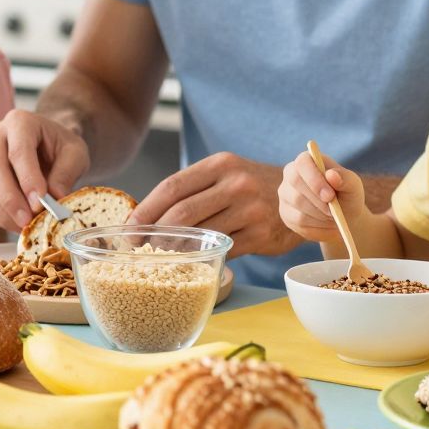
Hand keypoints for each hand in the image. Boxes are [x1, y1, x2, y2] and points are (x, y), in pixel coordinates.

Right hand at [0, 109, 89, 231]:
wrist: (46, 145)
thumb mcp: (75, 154)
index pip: (19, 151)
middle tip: (28, 221)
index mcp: (20, 122)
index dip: (28, 178)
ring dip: (3, 212)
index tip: (40, 202)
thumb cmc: (60, 147)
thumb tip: (54, 198)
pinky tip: (16, 224)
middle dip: (11, 200)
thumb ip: (66, 173)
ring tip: (25, 226)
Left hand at [133, 152, 298, 258]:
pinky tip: (190, 263)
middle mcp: (236, 184)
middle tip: (139, 249)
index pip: (172, 187)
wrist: (300, 196)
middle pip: (182, 212)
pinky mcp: (261, 234)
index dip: (145, 210)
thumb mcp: (224, 174)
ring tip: (158, 258)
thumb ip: (191, 189)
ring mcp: (250, 209)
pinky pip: (222, 250)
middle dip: (155, 233)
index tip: (128, 228)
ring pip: (200, 234)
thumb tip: (143, 217)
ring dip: (175, 249)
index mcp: (220, 164)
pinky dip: (203, 258)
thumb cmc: (249, 188)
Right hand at [276, 148, 366, 248]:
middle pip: (295, 183)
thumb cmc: (347, 195)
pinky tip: (328, 226)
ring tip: (334, 218)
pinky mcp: (286, 213)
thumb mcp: (353, 186)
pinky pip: (298, 223)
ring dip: (320, 216)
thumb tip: (332, 175)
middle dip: (317, 201)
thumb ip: (346, 179)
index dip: (314, 179)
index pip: (302, 163)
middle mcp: (291, 174)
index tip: (329, 196)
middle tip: (334, 212)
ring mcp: (285, 194)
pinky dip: (317, 228)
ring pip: (297, 206)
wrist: (343, 215)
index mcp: (307, 160)